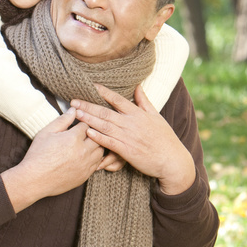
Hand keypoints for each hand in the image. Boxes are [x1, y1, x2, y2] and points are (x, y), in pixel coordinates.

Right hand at [1, 109, 104, 211]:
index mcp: (73, 138)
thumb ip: (62, 120)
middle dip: (92, 133)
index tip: (78, 123)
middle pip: (97, 136)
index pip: (86, 124)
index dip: (82, 122)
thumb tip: (74, 110)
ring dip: (95, 145)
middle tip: (84, 133)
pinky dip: (95, 158)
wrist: (34, 180)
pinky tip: (86, 156)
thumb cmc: (38, 155)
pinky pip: (98, 163)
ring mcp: (86, 165)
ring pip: (101, 150)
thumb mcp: (46, 133)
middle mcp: (83, 151)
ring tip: (86, 143)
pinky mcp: (85, 175)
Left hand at [71, 83, 195, 193]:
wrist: (172, 160)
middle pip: (106, 112)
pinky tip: (87, 132)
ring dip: (89, 119)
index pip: (118, 99)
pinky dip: (98, 137)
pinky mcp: (127, 151)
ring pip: (105, 126)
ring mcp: (129, 137)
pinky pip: (110, 143)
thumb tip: (137, 86)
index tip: (91, 86)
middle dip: (88, 106)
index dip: (104, 92)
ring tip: (76, 113)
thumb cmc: (165, 138)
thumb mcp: (157, 116)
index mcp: (138, 114)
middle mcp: (132, 123)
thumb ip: (144, 101)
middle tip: (74, 101)